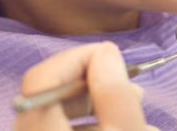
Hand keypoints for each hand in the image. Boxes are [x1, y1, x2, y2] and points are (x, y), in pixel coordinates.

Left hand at [14, 42, 153, 130]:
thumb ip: (114, 94)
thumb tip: (105, 53)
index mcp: (39, 128)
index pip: (41, 78)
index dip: (78, 58)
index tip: (113, 58)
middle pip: (50, 97)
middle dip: (95, 86)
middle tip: (134, 92)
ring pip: (59, 118)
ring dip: (99, 109)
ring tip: (138, 118)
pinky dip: (93, 128)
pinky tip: (120, 128)